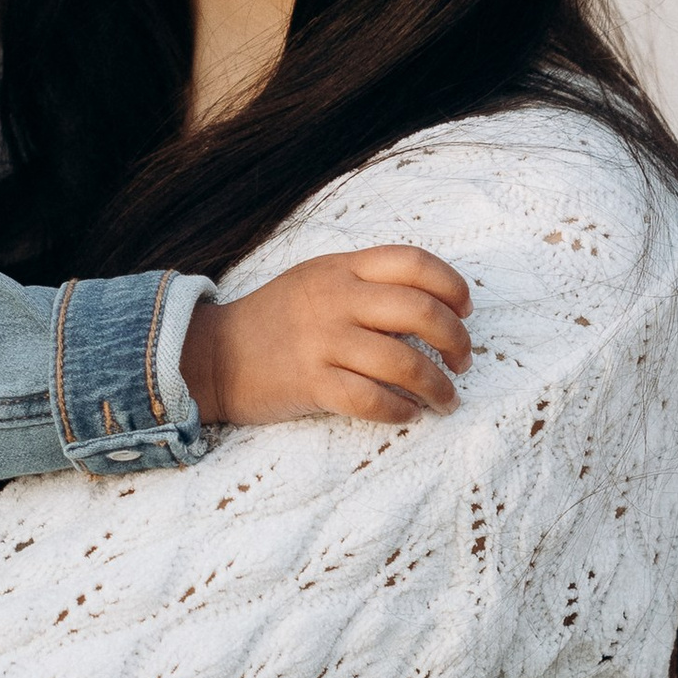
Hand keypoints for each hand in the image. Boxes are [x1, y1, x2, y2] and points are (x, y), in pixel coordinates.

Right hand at [179, 246, 471, 427]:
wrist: (212, 355)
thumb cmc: (274, 319)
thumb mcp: (317, 278)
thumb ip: (365, 280)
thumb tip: (431, 303)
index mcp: (341, 268)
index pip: (414, 262)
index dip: (452, 286)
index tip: (465, 311)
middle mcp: (335, 299)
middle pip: (420, 311)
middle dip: (456, 341)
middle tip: (463, 362)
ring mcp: (322, 341)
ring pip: (403, 362)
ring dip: (438, 386)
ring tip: (447, 400)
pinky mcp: (310, 383)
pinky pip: (371, 400)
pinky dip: (400, 411)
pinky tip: (409, 415)